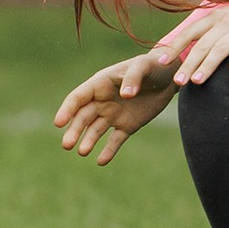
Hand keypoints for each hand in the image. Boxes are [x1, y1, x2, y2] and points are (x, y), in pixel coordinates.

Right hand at [53, 53, 177, 165]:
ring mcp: (114, 114)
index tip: (59, 122)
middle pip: (83, 117)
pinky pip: (115, 140)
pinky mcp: (127, 126)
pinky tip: (101, 161)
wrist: (170, 77)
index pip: (78, 97)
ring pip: (95, 130)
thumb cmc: (153, 66)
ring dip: (87, 141)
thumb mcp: (143, 66)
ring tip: (82, 152)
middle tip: (67, 145)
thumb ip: (133, 78)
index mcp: (100, 83)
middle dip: (74, 130)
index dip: (67, 109)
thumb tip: (124, 95)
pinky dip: (108, 151)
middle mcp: (103, 100)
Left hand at [153, 0, 228, 85]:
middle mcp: (225, 22)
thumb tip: (188, 52)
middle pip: (203, 45)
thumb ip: (208, 33)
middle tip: (177, 81)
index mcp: (214, 18)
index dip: (174, 46)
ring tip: (197, 81)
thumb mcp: (225, 19)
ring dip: (208, 65)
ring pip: (222, 48)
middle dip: (188, 64)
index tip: (161, 61)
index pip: (189, 33)